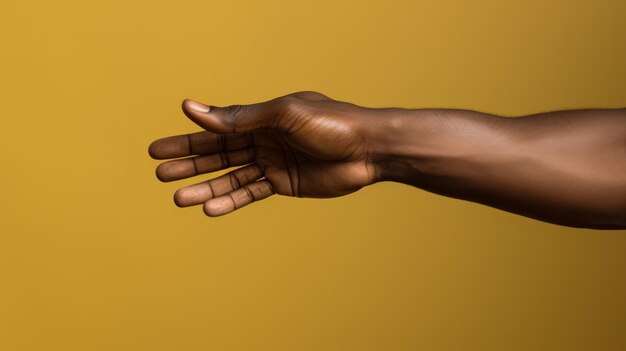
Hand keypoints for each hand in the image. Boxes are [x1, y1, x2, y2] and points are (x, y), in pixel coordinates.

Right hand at [149, 91, 378, 215]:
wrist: (369, 149)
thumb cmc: (331, 123)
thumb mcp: (283, 114)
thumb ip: (240, 117)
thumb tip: (192, 108)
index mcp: (261, 118)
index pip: (216, 129)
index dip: (186, 139)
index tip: (156, 148)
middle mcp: (263, 139)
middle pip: (218, 154)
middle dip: (188, 163)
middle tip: (158, 172)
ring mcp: (272, 162)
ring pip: (230, 177)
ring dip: (205, 188)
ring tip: (177, 198)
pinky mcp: (284, 183)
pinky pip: (251, 193)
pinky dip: (231, 201)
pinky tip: (209, 209)